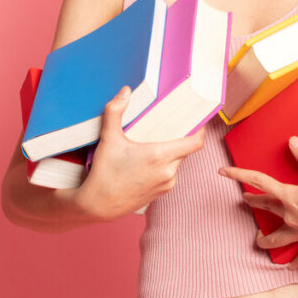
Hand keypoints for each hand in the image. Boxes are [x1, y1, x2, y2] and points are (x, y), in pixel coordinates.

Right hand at [73, 87, 204, 220]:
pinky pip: (170, 174)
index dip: (200, 130)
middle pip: (185, 150)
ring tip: (156, 144)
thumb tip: (125, 91)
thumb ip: (115, 111)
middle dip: (180, 138)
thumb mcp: (108, 139)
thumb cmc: (104, 173)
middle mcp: (168, 172)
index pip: (195, 142)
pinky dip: (165, 166)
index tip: (197, 120)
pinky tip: (149, 162)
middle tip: (170, 127)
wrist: (97, 205)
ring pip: (178, 162)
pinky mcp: (161, 193)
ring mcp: (166, 184)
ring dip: (172, 153)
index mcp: (161, 156)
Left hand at [219, 136, 297, 267]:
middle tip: (244, 198)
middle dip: (253, 201)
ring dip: (265, 240)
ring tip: (258, 240)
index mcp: (290, 197)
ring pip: (276, 239)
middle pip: (266, 207)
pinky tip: (289, 265)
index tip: (224, 172)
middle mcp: (290, 216)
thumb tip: (292, 141)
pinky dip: (294, 261)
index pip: (259, 182)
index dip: (239, 175)